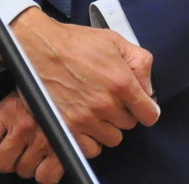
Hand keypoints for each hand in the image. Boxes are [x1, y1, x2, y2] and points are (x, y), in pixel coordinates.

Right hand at [0, 7, 157, 172]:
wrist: (39, 47)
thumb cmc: (74, 42)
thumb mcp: (114, 40)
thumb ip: (139, 62)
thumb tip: (147, 87)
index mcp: (121, 82)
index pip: (149, 114)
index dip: (146, 110)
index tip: (140, 107)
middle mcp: (106, 104)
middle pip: (128, 125)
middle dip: (123, 113)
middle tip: (110, 99)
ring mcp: (86, 119)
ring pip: (112, 138)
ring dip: (107, 126)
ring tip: (96, 110)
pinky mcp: (68, 128)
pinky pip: (91, 148)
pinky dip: (91, 139)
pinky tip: (86, 124)